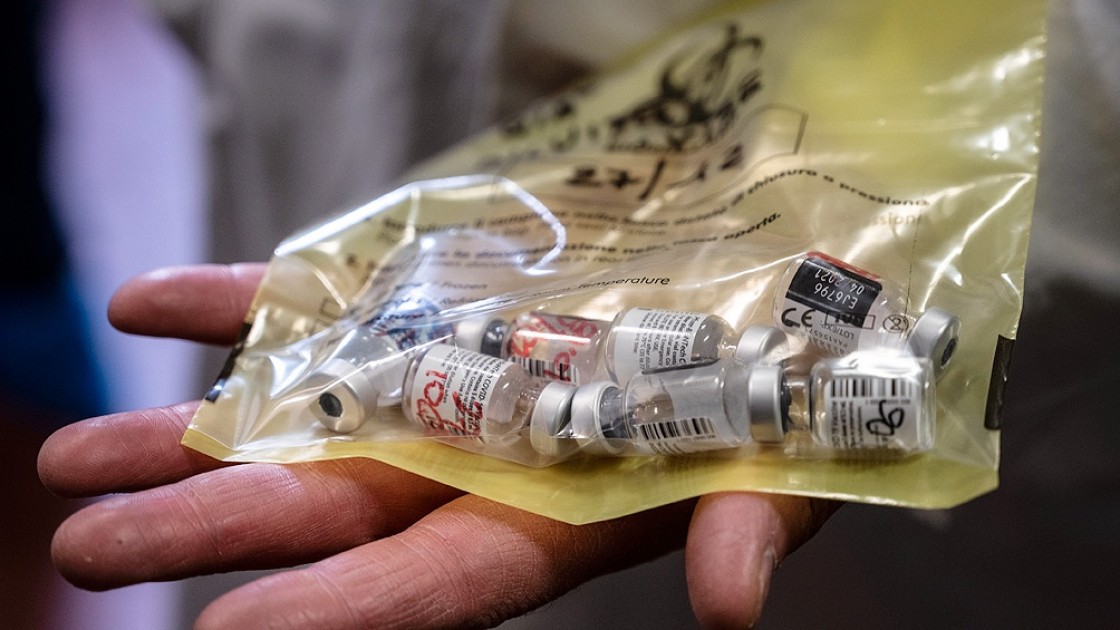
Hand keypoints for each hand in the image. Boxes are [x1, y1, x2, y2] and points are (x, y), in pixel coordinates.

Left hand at [38, 264, 837, 628]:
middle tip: (82, 551)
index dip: (345, 614)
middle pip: (339, 508)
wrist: (792, 250)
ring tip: (67, 461)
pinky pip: (321, 304)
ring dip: (187, 432)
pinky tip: (141, 302)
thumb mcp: (804, 440)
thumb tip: (729, 608)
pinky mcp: (433, 300)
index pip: (444, 581)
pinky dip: (234, 301)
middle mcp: (485, 461)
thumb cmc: (808, 359)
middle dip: (215, 525)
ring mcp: (445, 376)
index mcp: (565, 515)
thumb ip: (755, 521)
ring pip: (304, 414)